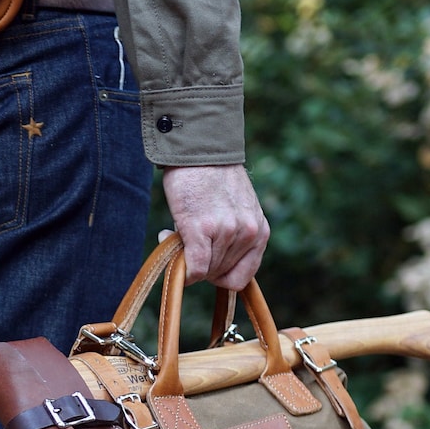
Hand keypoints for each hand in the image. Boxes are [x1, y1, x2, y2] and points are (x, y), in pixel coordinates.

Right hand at [161, 164, 269, 289]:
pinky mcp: (202, 229)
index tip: (206, 264)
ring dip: (187, 258)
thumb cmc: (213, 178)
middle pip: (219, 275)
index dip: (220, 276)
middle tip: (187, 242)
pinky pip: (194, 267)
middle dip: (201, 265)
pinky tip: (169, 241)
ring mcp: (226, 232)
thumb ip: (233, 237)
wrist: (198, 149)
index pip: (242, 278)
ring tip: (179, 230)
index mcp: (260, 232)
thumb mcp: (238, 210)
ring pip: (205, 271)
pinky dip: (182, 268)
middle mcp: (248, 234)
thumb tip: (206, 266)